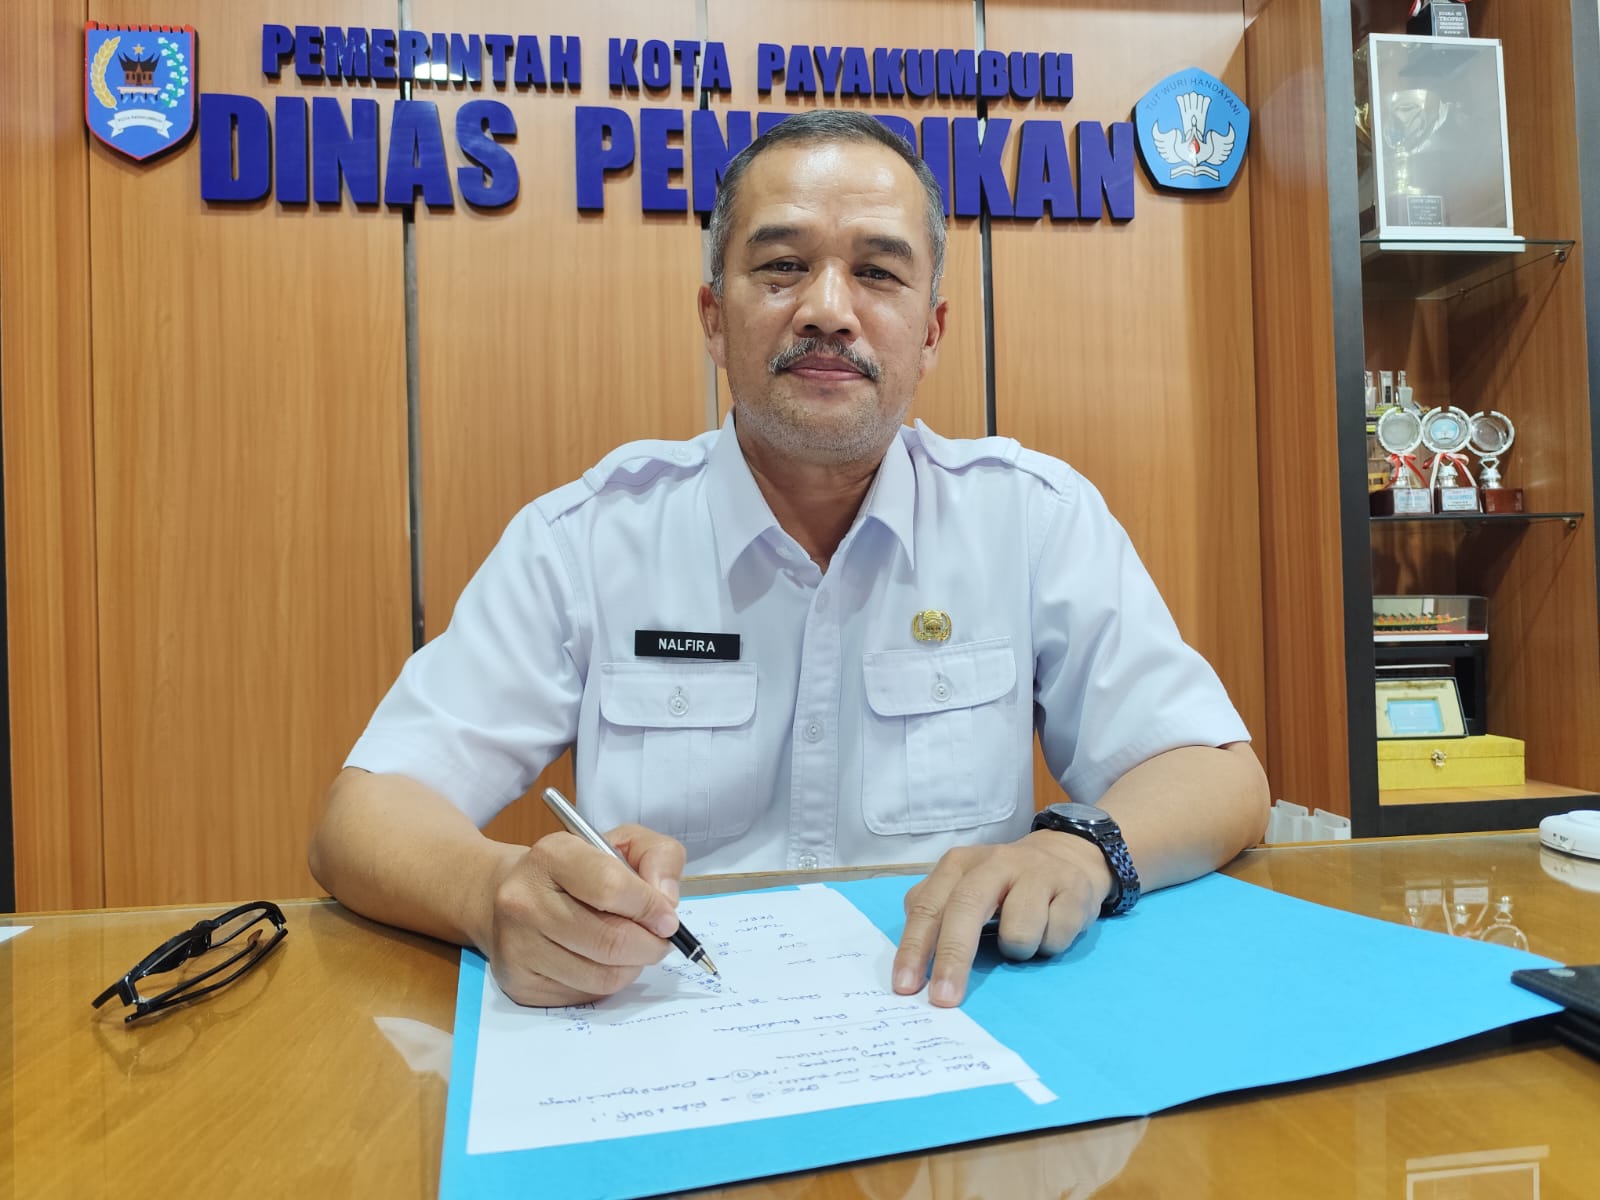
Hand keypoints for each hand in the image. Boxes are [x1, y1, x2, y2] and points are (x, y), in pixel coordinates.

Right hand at [483, 824, 686, 1006]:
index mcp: (551, 856)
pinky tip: (600, 961)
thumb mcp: (620, 842)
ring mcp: (518, 947)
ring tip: (632, 949)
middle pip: (610, 941)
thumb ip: (658, 857)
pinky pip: (585, 995)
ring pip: (602, 976)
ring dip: (632, 967)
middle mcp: (525, 902)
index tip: (667, 918)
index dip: (650, 907)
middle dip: (650, 946)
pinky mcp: (521, 984)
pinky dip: (606, 982)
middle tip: (660, 941)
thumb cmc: (575, 869)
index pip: (611, 887)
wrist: (505, 895)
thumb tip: (667, 903)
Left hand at [891, 830, 1111, 1006]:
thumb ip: (937, 913)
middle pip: (966, 908)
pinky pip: (1055, 937)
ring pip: (1018, 933)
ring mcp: (1036, 872)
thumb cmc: (1004, 886)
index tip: (906, 987)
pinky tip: (1051, 925)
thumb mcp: (965, 888)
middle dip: (952, 958)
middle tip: (944, 999)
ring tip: (1025, 937)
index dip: (914, 947)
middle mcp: (994, 862)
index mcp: (959, 864)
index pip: (928, 906)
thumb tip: (911, 964)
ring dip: (1018, 951)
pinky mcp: (1072, 888)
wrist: (1066, 856)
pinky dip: (1050, 944)